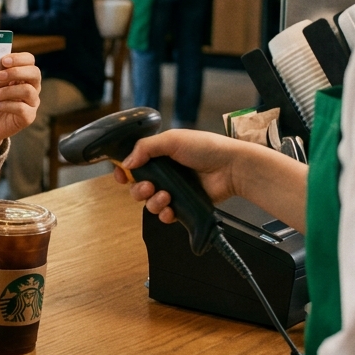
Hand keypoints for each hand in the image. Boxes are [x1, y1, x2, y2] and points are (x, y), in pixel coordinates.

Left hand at [0, 53, 40, 154]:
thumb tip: (3, 61)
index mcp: (21, 75)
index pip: (29, 60)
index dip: (19, 59)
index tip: (4, 61)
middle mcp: (30, 87)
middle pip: (35, 73)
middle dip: (16, 72)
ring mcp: (31, 102)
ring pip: (28, 91)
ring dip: (7, 91)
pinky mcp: (28, 117)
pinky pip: (22, 108)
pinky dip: (7, 105)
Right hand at [114, 130, 255, 222]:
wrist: (231, 168)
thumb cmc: (206, 148)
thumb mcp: (172, 139)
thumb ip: (145, 147)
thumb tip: (126, 163)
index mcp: (159, 155)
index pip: (133, 165)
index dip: (125, 172)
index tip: (122, 176)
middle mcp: (164, 174)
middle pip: (137, 187)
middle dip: (138, 189)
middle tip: (148, 187)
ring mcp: (173, 191)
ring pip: (149, 203)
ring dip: (153, 202)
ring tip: (166, 196)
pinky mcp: (183, 206)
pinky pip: (165, 216)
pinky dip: (164, 214)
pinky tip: (171, 209)